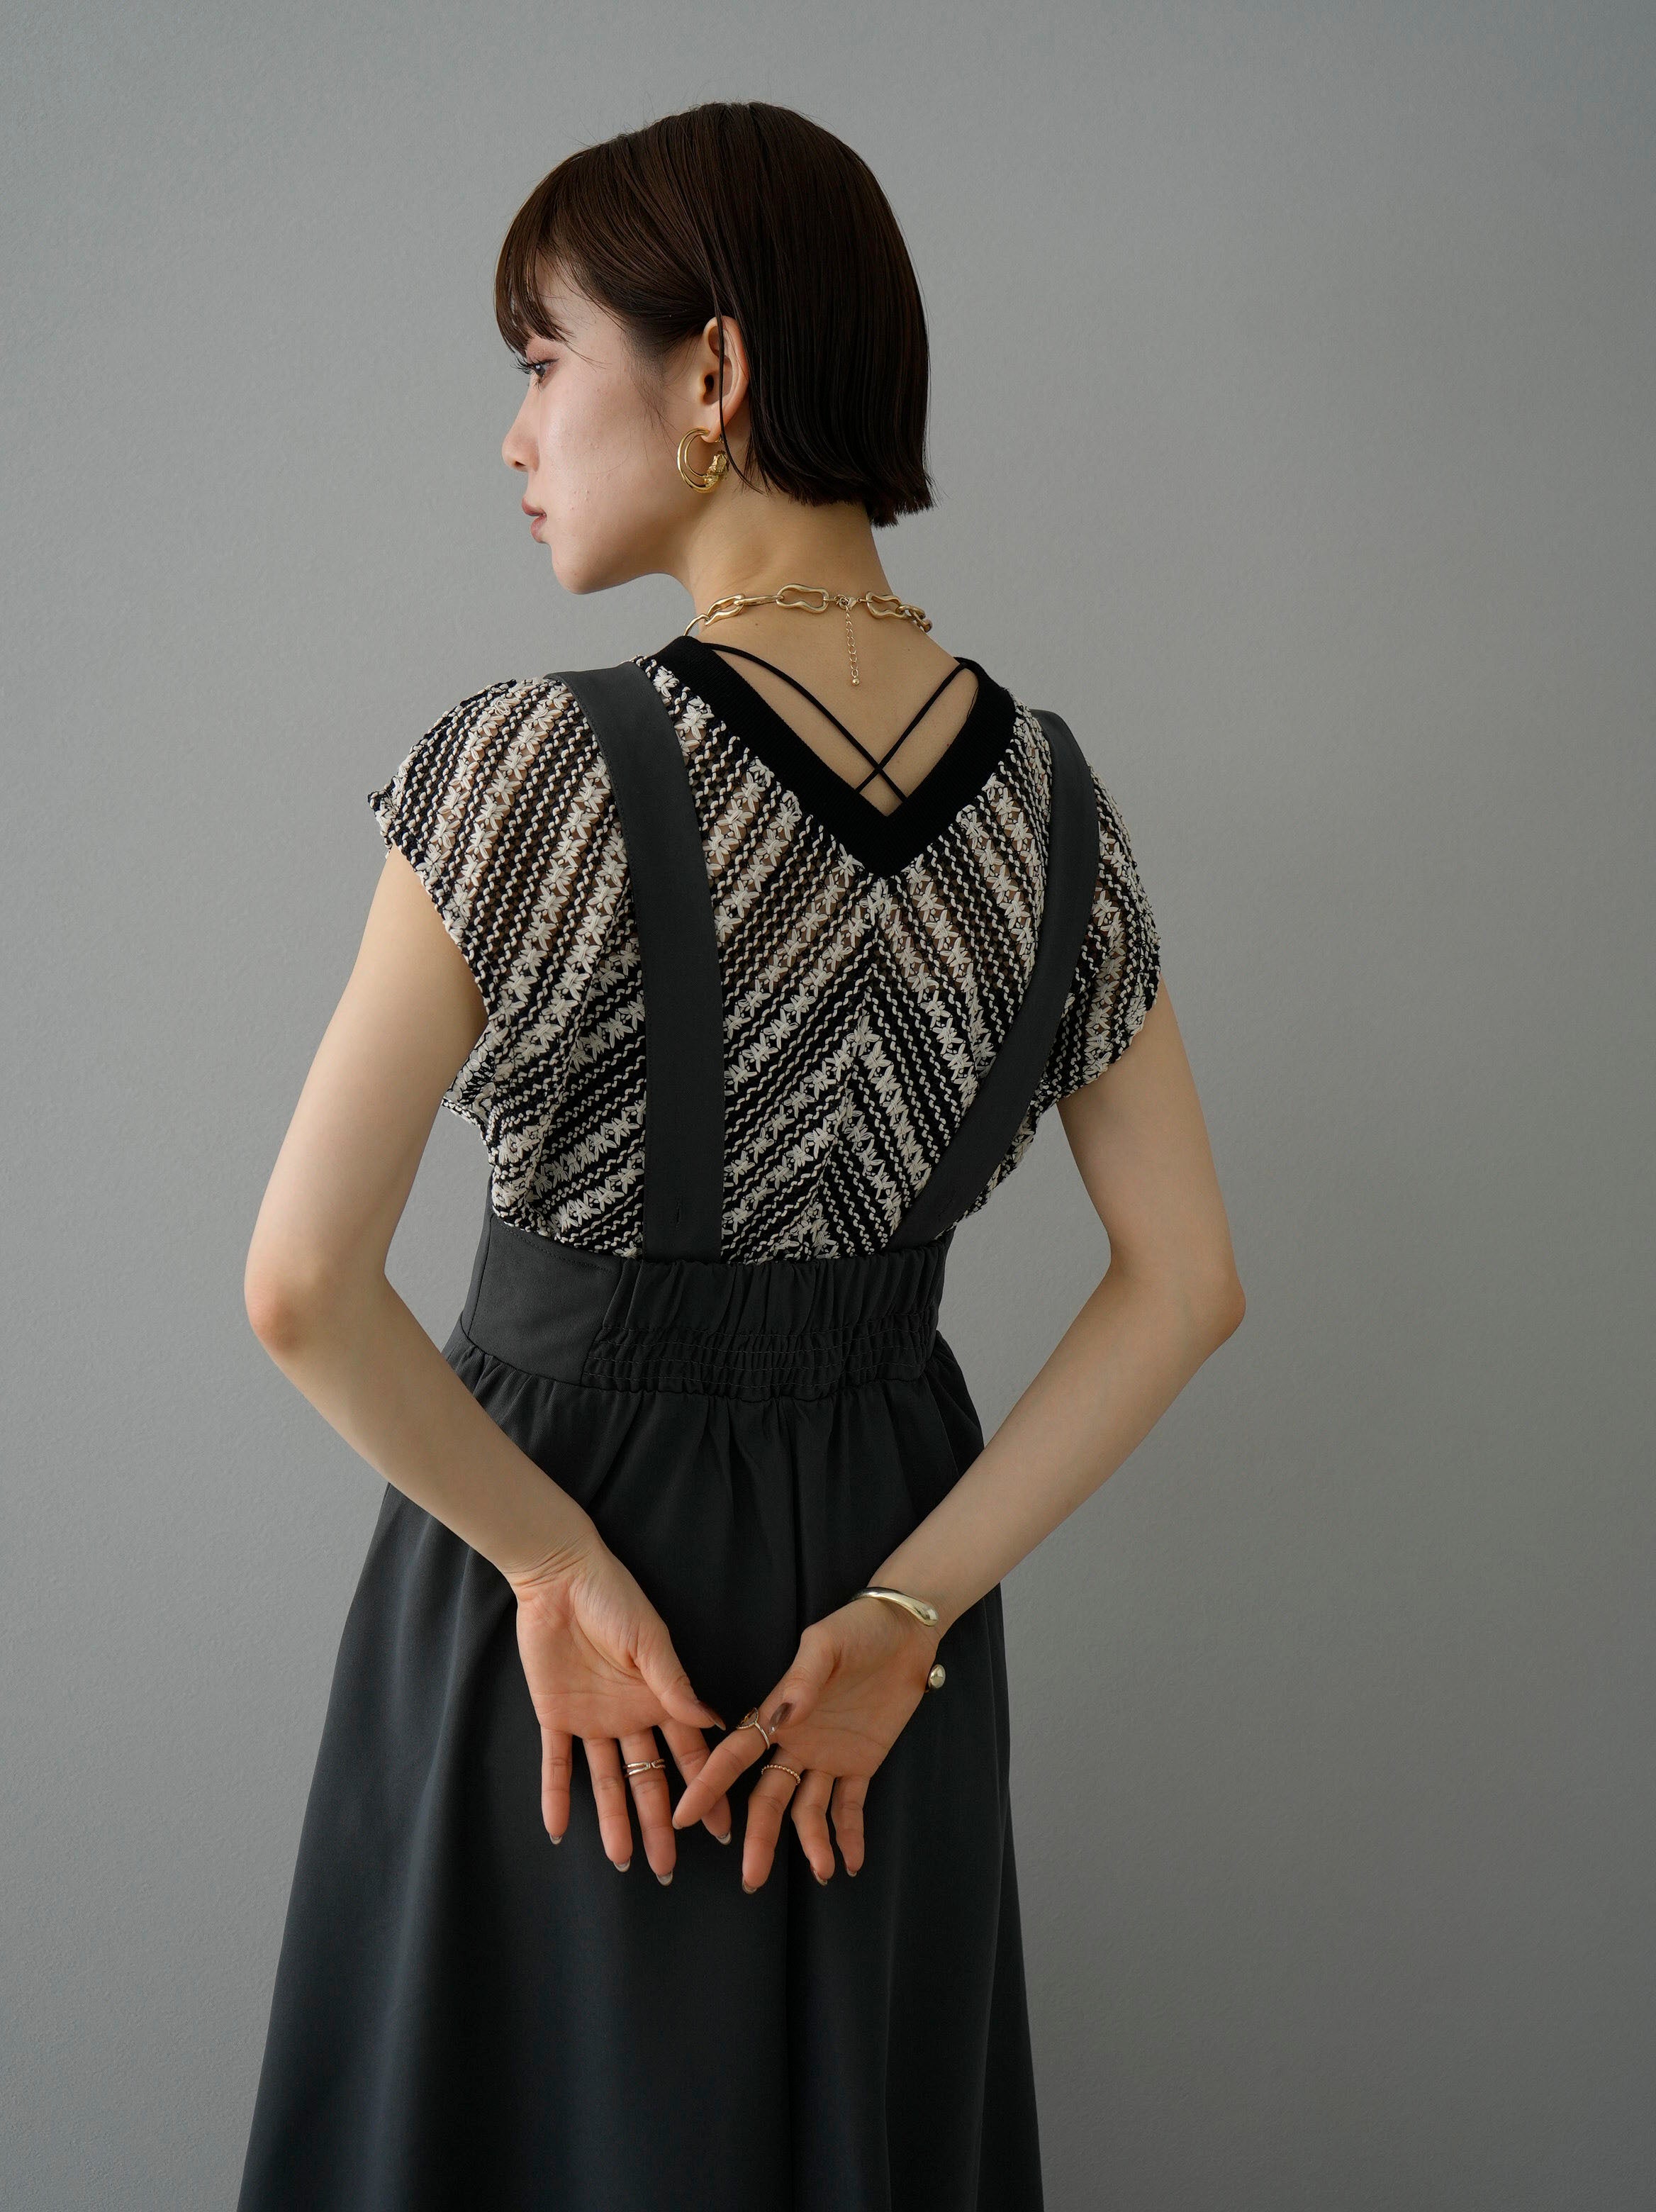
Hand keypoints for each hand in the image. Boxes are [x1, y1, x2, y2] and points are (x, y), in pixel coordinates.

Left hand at [509, 1539, 732, 1877]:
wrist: (560, 1576)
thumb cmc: (614, 1597)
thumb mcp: (649, 1638)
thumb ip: (673, 1683)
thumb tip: (711, 1722)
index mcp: (661, 1697)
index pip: (690, 1754)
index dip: (707, 1791)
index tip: (721, 1830)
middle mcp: (632, 1716)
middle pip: (649, 1778)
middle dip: (661, 1822)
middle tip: (668, 1867)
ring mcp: (594, 1719)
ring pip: (606, 1782)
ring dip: (614, 1820)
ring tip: (623, 1862)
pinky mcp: (556, 1715)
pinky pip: (556, 1763)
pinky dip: (556, 1796)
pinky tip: (559, 1830)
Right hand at [668, 1594, 940, 1891]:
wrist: (905, 1631)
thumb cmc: (857, 1629)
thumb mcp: (827, 1644)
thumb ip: (804, 1678)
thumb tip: (781, 1714)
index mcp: (779, 1713)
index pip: (736, 1755)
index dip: (710, 1786)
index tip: (686, 1817)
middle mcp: (796, 1742)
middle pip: (769, 1797)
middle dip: (759, 1837)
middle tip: (751, 1878)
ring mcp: (827, 1756)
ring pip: (808, 1810)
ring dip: (811, 1843)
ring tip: (822, 1871)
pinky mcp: (861, 1762)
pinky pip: (850, 1806)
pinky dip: (849, 1835)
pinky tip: (850, 1862)